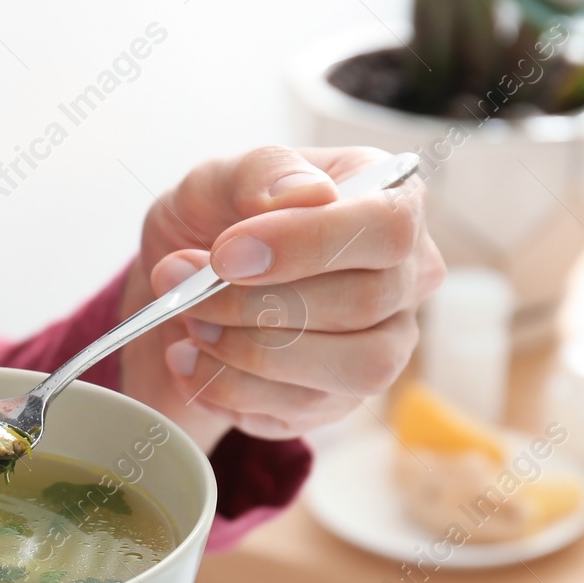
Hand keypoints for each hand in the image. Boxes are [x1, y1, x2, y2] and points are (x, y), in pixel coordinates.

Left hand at [118, 146, 444, 450]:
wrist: (179, 296)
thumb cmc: (213, 224)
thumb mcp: (217, 179)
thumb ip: (261, 172)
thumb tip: (308, 193)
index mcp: (389, 199)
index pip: (387, 227)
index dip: (308, 244)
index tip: (227, 255)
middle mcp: (403, 277)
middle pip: (366, 303)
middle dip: (258, 304)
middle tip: (189, 295)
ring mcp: (383, 345)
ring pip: (355, 368)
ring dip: (253, 353)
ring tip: (193, 325)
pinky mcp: (342, 400)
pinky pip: (305, 410)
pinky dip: (232, 388)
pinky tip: (192, 361)